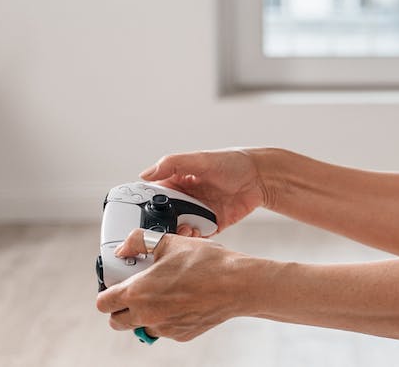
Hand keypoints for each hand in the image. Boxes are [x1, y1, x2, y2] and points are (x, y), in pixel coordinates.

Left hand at [96, 228, 256, 341]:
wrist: (237, 284)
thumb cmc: (206, 263)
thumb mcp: (169, 242)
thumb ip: (139, 242)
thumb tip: (124, 247)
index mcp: (138, 292)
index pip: (103, 303)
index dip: (107, 292)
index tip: (116, 285)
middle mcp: (146, 315)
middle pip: (116, 321)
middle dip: (120, 308)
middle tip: (135, 292)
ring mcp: (163, 328)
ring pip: (141, 326)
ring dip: (144, 314)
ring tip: (163, 294)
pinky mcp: (180, 335)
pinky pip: (163, 329)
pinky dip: (166, 318)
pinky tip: (182, 300)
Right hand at [140, 147, 271, 233]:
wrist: (260, 178)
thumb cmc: (232, 162)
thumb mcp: (200, 159)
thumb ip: (173, 164)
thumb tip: (145, 174)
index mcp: (178, 181)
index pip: (154, 195)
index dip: (145, 205)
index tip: (137, 215)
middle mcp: (186, 198)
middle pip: (165, 217)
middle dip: (161, 225)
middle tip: (160, 228)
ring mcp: (199, 213)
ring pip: (180, 229)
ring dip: (178, 234)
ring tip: (182, 231)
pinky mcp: (212, 225)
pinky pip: (198, 237)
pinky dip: (194, 240)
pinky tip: (195, 236)